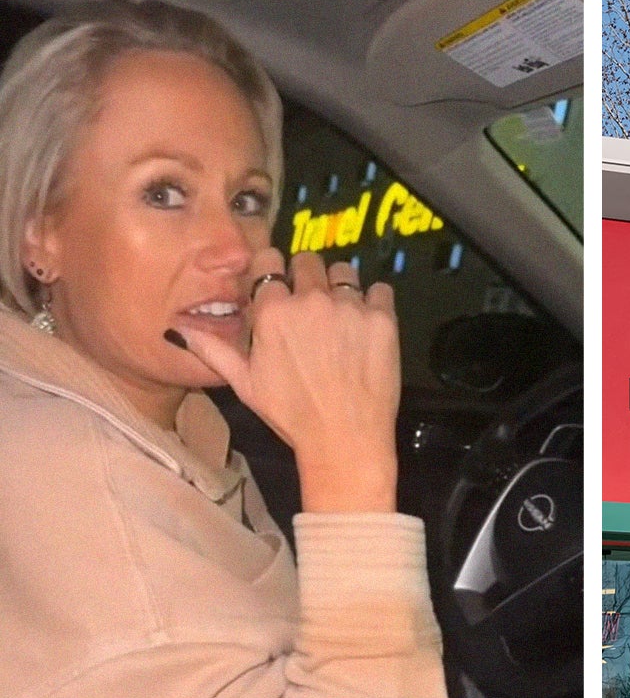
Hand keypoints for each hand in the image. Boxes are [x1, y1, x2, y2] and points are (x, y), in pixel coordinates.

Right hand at [172, 249, 400, 512]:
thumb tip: (177, 328)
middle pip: (308, 262)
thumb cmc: (291, 414)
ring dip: (341, 285)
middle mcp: (311, 300)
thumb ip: (213, 349)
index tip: (280, 283)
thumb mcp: (245, 384)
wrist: (344, 436)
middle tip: (312, 303)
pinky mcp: (383, 318)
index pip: (269, 261)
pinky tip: (368, 321)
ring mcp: (349, 306)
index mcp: (272, 310)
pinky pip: (381, 289)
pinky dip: (375, 300)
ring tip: (342, 311)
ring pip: (345, 271)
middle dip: (307, 276)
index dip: (274, 270)